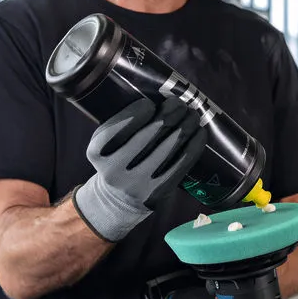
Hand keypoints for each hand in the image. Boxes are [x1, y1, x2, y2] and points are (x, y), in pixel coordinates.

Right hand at [73, 97, 206, 241]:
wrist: (118, 200)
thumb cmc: (115, 161)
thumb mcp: (105, 145)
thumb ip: (120, 125)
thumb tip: (159, 98)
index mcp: (97, 153)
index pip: (117, 128)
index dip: (137, 112)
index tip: (150, 103)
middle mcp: (115, 169)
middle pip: (149, 134)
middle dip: (169, 112)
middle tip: (179, 103)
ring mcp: (138, 182)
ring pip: (169, 146)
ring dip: (186, 125)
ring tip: (192, 114)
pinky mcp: (159, 190)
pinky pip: (182, 163)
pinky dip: (194, 145)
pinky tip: (200, 133)